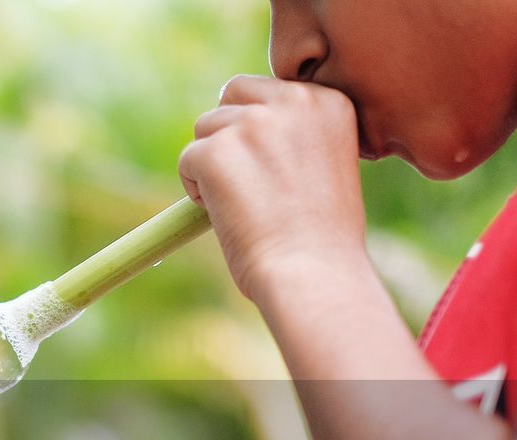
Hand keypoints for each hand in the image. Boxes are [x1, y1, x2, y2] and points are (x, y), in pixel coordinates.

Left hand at [178, 75, 368, 301]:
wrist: (313, 272)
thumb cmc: (323, 237)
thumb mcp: (327, 165)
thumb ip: (295, 137)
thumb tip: (248, 134)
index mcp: (328, 101)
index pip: (271, 90)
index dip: (260, 127)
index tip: (270, 166)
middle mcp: (293, 101)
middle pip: (233, 92)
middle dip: (228, 130)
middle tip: (241, 178)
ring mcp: (252, 123)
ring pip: (205, 128)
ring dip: (212, 163)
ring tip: (242, 205)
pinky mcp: (216, 151)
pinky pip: (187, 159)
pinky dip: (195, 189)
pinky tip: (226, 214)